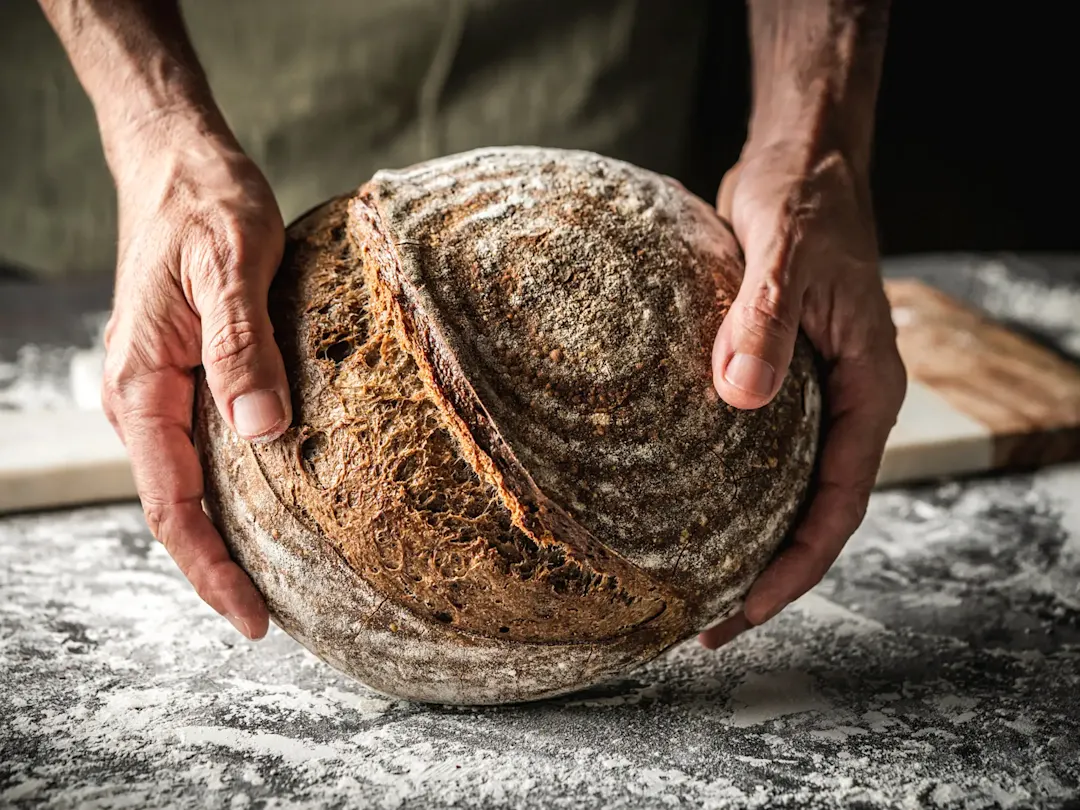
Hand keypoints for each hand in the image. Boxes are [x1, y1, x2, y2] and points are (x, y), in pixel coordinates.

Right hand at [101, 119, 289, 639]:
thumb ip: (242, 350)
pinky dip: (229, 488)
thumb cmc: (203, 204)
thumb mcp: (230, 266)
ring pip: (186, 482)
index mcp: (142, 384)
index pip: (171, 503)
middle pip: (174, 507)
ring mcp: (159, 388)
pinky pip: (199, 447)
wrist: (177, 162)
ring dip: (223, 534)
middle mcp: (141, 397)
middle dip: (217, 569)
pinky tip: (268, 502)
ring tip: (276, 578)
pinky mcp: (183, 373)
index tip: (252, 619)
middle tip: (274, 617)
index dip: (210, 568)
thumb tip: (264, 434)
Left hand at [700, 140, 905, 648]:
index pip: (839, 503)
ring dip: (745, 539)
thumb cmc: (806, 201)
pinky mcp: (774, 376)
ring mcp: (809, 393)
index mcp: (866, 390)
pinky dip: (727, 488)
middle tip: (704, 624)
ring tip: (689, 586)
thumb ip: (764, 320)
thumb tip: (739, 398)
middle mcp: (843, 403)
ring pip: (784, 488)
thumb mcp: (786, 254)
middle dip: (766, 574)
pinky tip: (681, 509)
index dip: (795, 566)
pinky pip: (757, 450)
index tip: (743, 610)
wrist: (801, 164)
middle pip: (812, 513)